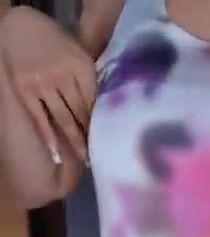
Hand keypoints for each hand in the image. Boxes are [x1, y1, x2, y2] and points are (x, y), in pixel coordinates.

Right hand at [0, 6, 95, 163]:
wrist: (20, 26)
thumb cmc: (54, 40)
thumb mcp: (77, 52)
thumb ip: (88, 77)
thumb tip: (102, 106)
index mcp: (81, 65)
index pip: (95, 100)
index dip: (101, 121)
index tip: (108, 138)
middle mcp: (62, 75)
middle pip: (81, 112)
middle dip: (90, 134)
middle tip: (99, 154)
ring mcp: (42, 84)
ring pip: (63, 119)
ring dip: (75, 141)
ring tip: (84, 158)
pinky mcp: (26, 91)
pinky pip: (40, 119)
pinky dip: (49, 138)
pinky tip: (57, 155)